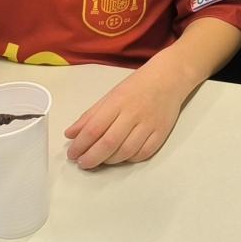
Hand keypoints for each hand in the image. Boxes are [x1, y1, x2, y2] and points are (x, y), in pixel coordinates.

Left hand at [63, 66, 187, 168]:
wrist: (170, 78)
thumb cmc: (136, 86)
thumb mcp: (110, 96)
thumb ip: (90, 115)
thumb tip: (70, 135)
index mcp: (117, 102)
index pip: (94, 128)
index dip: (80, 145)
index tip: (72, 154)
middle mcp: (133, 114)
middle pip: (109, 143)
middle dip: (91, 158)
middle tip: (82, 163)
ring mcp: (149, 124)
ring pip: (125, 152)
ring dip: (108, 161)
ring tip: (99, 160)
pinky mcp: (161, 133)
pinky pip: (143, 154)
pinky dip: (129, 159)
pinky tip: (120, 157)